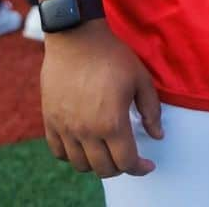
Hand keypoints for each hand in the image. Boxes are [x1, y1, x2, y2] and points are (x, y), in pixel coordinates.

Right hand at [41, 18, 163, 177]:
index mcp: (111, 123)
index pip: (126, 162)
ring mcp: (65, 128)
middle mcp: (86, 131)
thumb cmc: (112, 56)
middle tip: (129, 157)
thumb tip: (158, 135)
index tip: (147, 165)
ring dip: (96, 164)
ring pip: (80, 165)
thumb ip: (151, 110)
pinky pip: (58, 152)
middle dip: (120, 167)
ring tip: (107, 151)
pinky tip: (84, 145)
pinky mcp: (50, 121)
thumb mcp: (141, 79)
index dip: (139, 168)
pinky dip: (72, 156)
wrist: (77, 39)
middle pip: (103, 169)